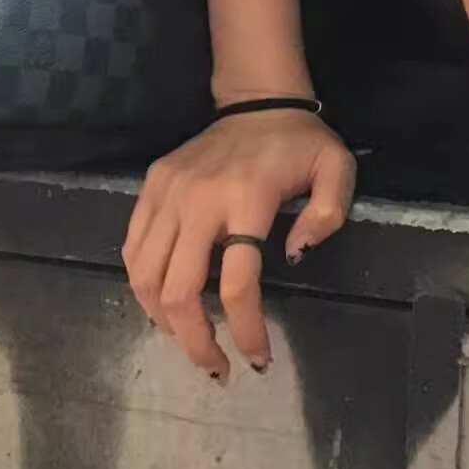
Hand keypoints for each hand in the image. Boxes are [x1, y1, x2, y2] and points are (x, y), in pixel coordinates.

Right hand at [123, 108, 356, 378]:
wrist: (259, 100)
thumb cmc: (300, 144)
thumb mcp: (336, 170)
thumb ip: (328, 214)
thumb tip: (295, 257)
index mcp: (247, 198)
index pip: (237, 282)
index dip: (245, 329)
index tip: (258, 359)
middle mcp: (200, 199)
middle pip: (179, 291)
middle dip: (195, 342)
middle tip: (216, 368)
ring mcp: (169, 192)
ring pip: (146, 276)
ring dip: (163, 321)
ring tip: (190, 340)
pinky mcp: (151, 186)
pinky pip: (133, 248)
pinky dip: (142, 286)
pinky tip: (164, 304)